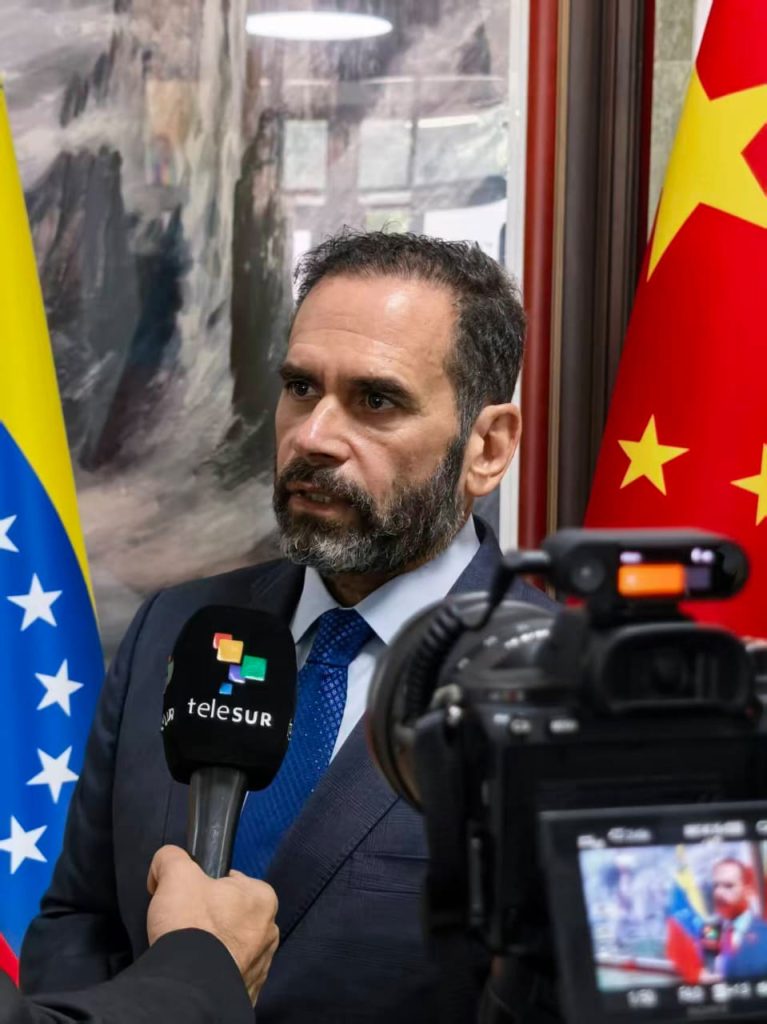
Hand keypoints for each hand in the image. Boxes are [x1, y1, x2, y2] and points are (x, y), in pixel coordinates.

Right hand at [147, 845, 278, 1004]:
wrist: (188, 986)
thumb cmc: (191, 924)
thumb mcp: (176, 873)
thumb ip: (172, 858)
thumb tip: (165, 863)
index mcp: (263, 898)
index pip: (234, 883)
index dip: (209, 887)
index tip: (193, 898)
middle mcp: (270, 932)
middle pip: (235, 915)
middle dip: (214, 918)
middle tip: (189, 924)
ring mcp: (261, 966)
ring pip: (233, 947)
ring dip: (216, 947)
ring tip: (190, 950)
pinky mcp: (247, 992)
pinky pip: (229, 975)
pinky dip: (214, 972)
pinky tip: (196, 969)